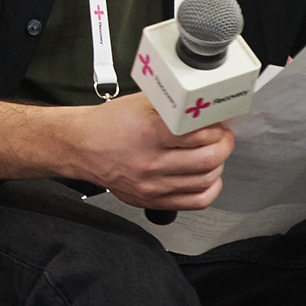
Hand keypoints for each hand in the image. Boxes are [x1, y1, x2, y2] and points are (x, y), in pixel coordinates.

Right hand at [63, 93, 234, 210]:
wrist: (81, 146)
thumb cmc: (107, 124)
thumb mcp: (140, 104)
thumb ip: (173, 106)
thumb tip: (203, 109)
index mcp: (148, 133)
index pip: (200, 133)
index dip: (216, 127)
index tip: (217, 122)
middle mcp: (151, 162)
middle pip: (208, 159)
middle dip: (224, 145)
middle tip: (222, 137)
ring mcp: (153, 185)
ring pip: (206, 180)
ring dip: (218, 164)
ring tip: (214, 153)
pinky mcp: (153, 200)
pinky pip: (196, 201)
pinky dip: (210, 188)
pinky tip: (208, 176)